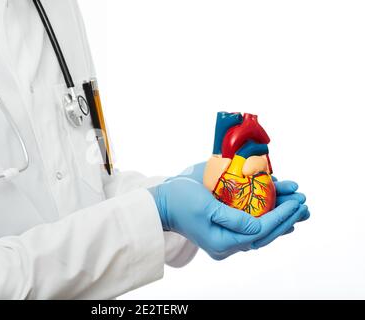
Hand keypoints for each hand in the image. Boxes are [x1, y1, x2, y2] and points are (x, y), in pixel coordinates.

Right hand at [149, 177, 307, 259]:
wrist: (163, 203)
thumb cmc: (180, 201)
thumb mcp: (205, 207)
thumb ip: (233, 218)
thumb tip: (259, 225)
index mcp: (221, 241)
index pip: (259, 231)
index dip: (279, 218)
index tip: (295, 204)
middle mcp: (227, 243)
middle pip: (264, 234)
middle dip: (286, 218)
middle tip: (304, 204)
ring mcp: (227, 236)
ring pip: (261, 231)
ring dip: (281, 218)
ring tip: (300, 206)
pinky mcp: (226, 228)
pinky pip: (252, 225)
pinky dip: (268, 217)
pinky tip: (282, 213)